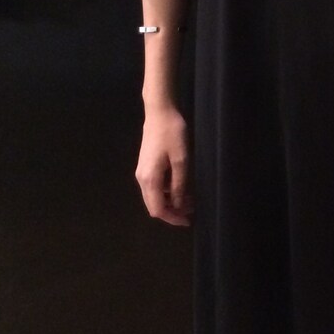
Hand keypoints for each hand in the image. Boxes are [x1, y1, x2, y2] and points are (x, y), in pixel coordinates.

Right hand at [136, 106, 191, 226]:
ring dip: (171, 201)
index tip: (188, 221)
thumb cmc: (172, 134)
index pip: (158, 209)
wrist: (159, 113)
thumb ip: (179, 184)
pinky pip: (155, 187)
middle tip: (192, 210)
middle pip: (154, 205)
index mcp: (149, 179)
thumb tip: (178, 204)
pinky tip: (181, 187)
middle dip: (173, 211)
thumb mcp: (181, 160)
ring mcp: (142, 172)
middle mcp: (142, 179)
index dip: (172, 218)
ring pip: (154, 197)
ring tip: (190, 199)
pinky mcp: (146, 166)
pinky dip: (167, 191)